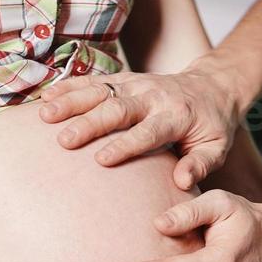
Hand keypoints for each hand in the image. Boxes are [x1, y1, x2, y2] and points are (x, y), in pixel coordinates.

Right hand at [39, 62, 244, 190]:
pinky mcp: (124, 80)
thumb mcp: (217, 148)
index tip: (101, 160)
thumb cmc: (213, 125)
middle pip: (118, 109)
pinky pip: (93, 81)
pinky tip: (46, 96)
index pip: (148, 131)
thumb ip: (200, 164)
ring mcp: (136, 84)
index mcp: (176, 116)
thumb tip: (181, 182)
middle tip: (64, 140)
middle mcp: (153, 96)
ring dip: (71, 101)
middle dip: (89, 123)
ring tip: (45, 115)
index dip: (125, 145)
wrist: (213, 86)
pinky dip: (69, 87)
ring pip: (100, 91)